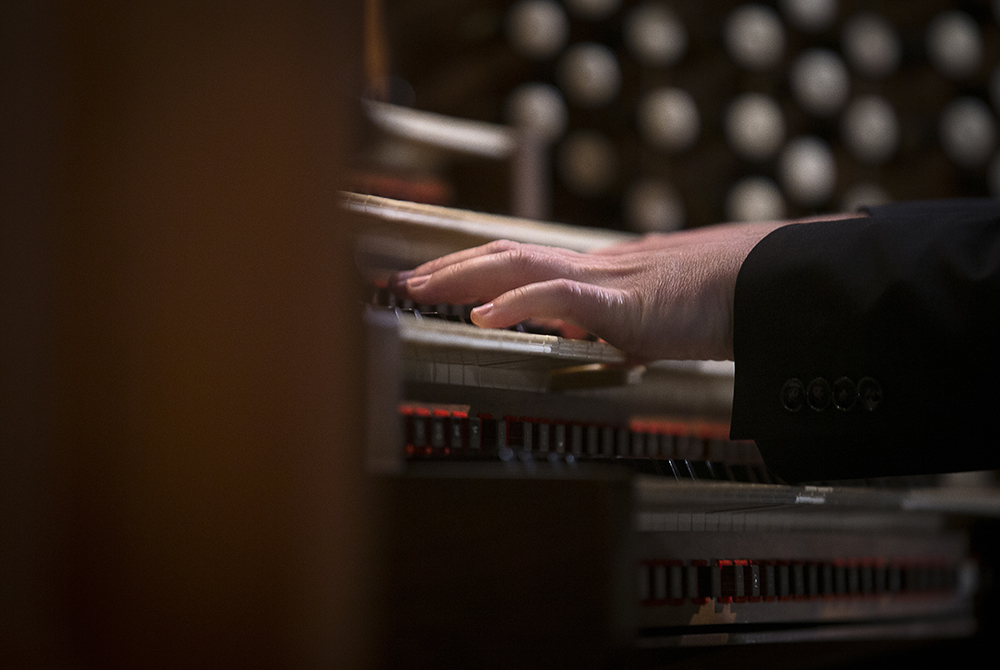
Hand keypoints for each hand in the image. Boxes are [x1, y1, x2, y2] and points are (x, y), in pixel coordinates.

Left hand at [391, 215, 860, 360]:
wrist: (766, 286)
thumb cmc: (717, 302)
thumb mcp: (651, 319)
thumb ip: (613, 328)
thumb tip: (590, 342)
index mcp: (595, 276)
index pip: (520, 261)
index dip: (472, 268)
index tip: (431, 281)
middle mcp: (591, 268)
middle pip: (503, 253)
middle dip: (448, 268)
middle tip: (400, 281)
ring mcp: (604, 279)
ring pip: (518, 263)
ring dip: (462, 277)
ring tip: (418, 288)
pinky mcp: (624, 303)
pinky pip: (560, 295)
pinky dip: (517, 302)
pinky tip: (482, 316)